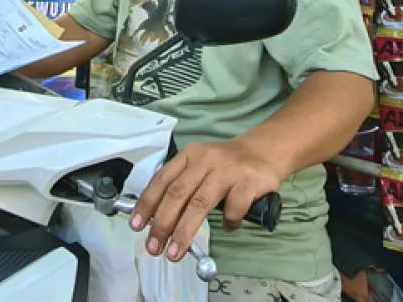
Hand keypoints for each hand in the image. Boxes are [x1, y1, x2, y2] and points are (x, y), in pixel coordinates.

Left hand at [129, 138, 282, 261]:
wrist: (265, 150)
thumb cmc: (227, 165)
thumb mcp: (200, 166)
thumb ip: (182, 186)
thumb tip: (156, 220)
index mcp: (189, 156)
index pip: (162, 180)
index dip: (147, 203)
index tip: (136, 225)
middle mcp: (205, 160)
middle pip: (177, 194)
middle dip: (162, 224)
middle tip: (154, 247)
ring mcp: (228, 169)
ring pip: (200, 203)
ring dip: (184, 231)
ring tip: (175, 252)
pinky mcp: (249, 180)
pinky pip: (234, 207)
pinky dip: (229, 221)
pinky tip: (228, 226)